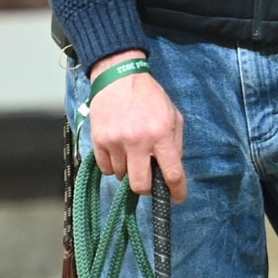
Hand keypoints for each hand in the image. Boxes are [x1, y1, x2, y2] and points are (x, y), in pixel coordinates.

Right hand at [87, 50, 186, 202]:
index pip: (171, 171)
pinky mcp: (98, 142)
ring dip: (129, 170)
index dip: (177, 190)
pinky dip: (114, 165)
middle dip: (147, 188)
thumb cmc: (150, 98)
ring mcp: (116, 142)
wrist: (119, 80)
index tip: (179, 198)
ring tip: (133, 151)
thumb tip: (172, 168)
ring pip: (122, 177)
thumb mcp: (173, 115)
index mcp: (161, 134)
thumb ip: (175, 142)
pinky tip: (119, 149)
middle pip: (140, 185)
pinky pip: (107, 168)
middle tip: (150, 180)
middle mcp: (138, 141)